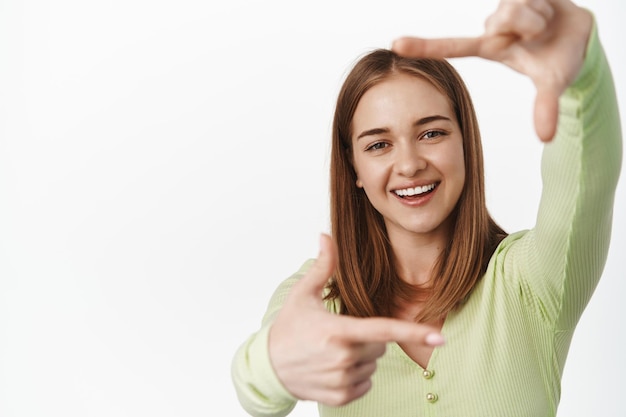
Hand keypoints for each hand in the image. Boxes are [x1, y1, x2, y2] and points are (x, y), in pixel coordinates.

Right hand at [268, 234, 444, 405]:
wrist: (269, 367)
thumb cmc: (288, 327)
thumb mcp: (302, 294)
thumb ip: (323, 266)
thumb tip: (326, 236)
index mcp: (338, 331)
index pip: (383, 330)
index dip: (413, 331)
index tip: (439, 334)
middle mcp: (343, 358)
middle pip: (379, 347)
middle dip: (366, 340)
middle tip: (338, 335)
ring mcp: (342, 380)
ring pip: (373, 366)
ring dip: (360, 359)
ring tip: (331, 352)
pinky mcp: (340, 396)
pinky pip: (365, 384)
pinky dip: (355, 377)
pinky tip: (332, 368)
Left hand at [391, 0, 592, 141]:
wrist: (582, 35)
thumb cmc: (557, 60)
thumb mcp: (552, 83)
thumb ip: (545, 107)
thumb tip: (547, 138)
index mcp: (490, 47)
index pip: (452, 47)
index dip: (425, 46)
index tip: (394, 45)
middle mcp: (493, 26)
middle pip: (500, 21)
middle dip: (527, 28)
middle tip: (538, 36)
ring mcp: (505, 6)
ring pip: (515, 8)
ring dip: (538, 17)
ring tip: (544, 25)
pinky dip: (546, 3)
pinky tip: (548, 10)